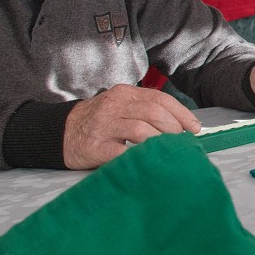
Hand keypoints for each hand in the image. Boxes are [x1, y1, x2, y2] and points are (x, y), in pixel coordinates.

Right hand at [63, 84, 200, 168]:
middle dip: (174, 128)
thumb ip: (144, 110)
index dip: (182, 113)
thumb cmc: (99, 122)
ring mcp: (103, 126)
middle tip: (181, 141)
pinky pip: (122, 152)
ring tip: (166, 151)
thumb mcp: (120, 107)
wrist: (59, 133)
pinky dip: (139, 157)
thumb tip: (181, 125)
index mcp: (124, 94)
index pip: (160, 99)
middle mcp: (114, 106)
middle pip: (153, 112)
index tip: (195, 128)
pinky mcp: (95, 147)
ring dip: (160, 142)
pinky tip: (148, 161)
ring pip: (140, 130)